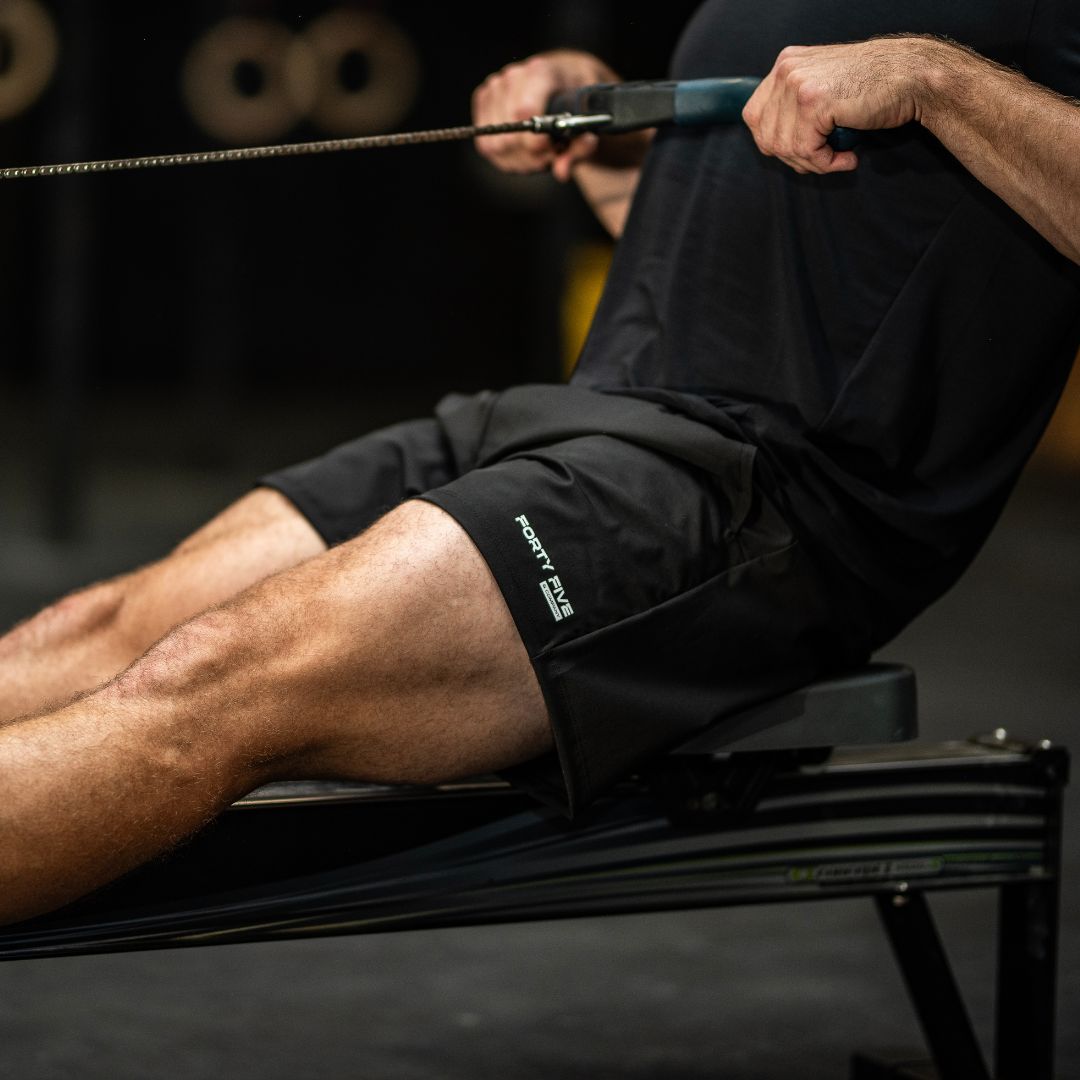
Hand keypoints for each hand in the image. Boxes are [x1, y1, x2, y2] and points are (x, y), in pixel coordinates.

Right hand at [473, 50, 618, 182]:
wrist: (563, 83)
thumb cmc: (577, 103)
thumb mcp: (589, 123)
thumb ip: (582, 147)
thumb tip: (563, 171)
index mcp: (541, 73)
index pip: (523, 113)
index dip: (535, 142)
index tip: (551, 150)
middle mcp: (513, 77)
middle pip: (509, 137)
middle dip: (531, 156)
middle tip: (551, 153)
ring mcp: (494, 88)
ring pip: (495, 146)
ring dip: (521, 159)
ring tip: (539, 151)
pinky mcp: (482, 101)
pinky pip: (487, 147)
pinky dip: (507, 158)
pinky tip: (524, 150)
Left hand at [742, 38, 939, 173]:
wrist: (911, 75)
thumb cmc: (874, 87)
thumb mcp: (823, 88)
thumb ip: (794, 106)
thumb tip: (771, 144)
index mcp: (785, 64)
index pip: (755, 117)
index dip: (773, 142)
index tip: (801, 151)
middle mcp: (787, 70)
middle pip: (766, 136)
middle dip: (794, 158)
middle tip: (822, 160)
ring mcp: (798, 84)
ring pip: (785, 147)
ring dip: (813, 163)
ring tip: (838, 158)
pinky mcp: (814, 102)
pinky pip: (806, 151)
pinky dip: (827, 163)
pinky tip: (847, 158)